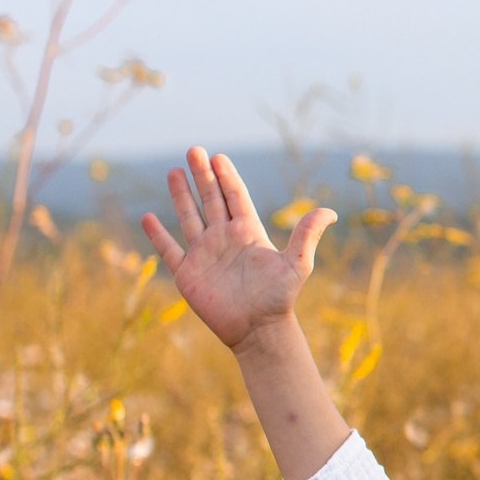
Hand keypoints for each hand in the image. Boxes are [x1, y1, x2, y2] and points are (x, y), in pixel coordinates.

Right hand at [140, 147, 335, 354]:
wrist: (258, 330)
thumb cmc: (279, 298)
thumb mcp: (297, 264)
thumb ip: (308, 235)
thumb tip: (332, 212)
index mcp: (248, 232)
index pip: (235, 197)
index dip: (226, 176)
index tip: (218, 156)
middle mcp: (225, 238)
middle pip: (211, 200)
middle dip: (202, 175)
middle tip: (194, 149)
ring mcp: (204, 254)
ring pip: (189, 217)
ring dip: (181, 196)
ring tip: (174, 171)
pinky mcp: (187, 273)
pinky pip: (169, 249)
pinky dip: (157, 234)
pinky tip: (147, 217)